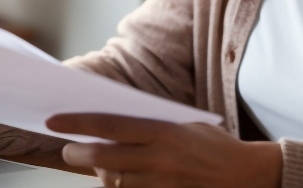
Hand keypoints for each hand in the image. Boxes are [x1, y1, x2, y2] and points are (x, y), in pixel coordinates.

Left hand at [48, 114, 280, 187]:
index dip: (77, 123)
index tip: (54, 122)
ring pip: (115, 183)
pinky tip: (120, 180)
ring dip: (101, 174)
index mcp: (165, 131)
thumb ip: (149, 125)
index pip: (110, 125)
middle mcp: (161, 159)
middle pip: (105, 159)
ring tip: (99, 165)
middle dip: (79, 153)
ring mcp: (164, 185)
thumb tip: (108, 125)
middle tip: (68, 149)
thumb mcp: (183, 124)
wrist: (248, 175)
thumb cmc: (213, 145)